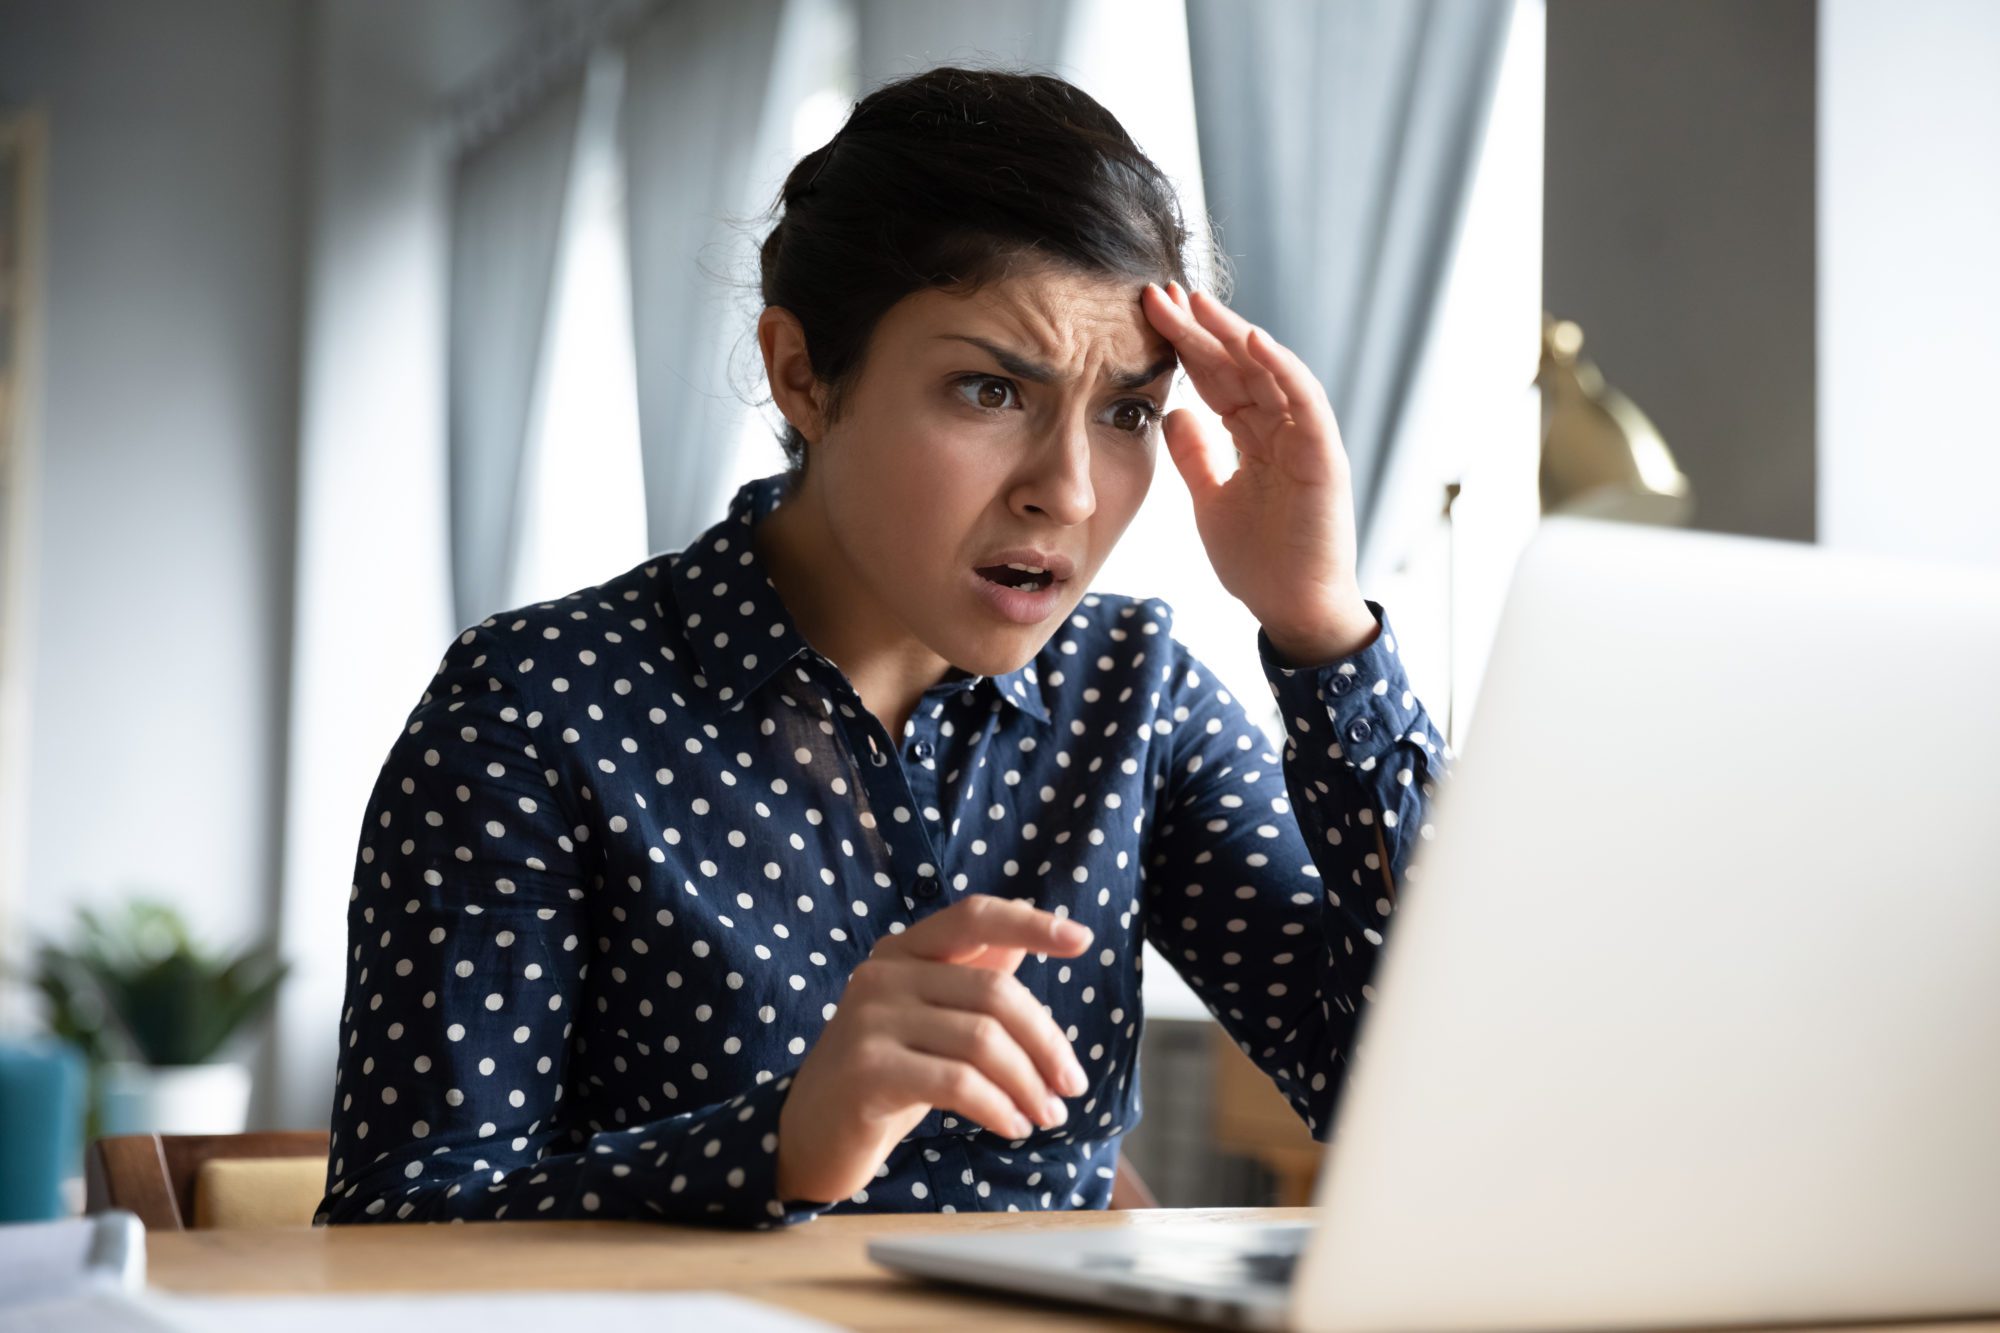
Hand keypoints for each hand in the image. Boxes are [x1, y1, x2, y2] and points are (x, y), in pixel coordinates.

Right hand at [774, 896, 1095, 1204]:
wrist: (809, 1136)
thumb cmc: (885, 1075)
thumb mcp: (931, 1020)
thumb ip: (970, 977)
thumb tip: (1027, 938)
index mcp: (902, 951)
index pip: (973, 917)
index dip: (1030, 923)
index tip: (1082, 940)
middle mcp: (882, 973)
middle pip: (994, 991)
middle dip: (1046, 1042)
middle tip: (1071, 1087)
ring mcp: (869, 1019)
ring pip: (983, 1041)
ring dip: (1029, 1084)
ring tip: (1046, 1115)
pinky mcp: (867, 1071)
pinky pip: (958, 1083)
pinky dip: (998, 1107)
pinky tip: (1013, 1126)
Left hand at [1141, 280, 1378, 662]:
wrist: (1293, 610)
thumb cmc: (1261, 561)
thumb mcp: (1210, 499)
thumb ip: (1196, 456)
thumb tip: (1173, 412)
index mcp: (1255, 436)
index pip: (1216, 379)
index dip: (1183, 347)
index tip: (1146, 316)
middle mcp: (1282, 428)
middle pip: (1236, 365)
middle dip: (1198, 329)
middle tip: (1158, 293)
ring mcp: (1305, 439)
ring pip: (1268, 372)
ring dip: (1232, 333)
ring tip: (1196, 302)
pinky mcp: (1323, 457)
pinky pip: (1304, 402)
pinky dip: (1281, 368)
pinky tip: (1251, 339)